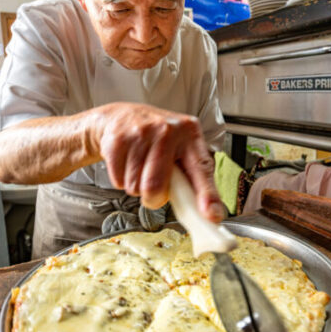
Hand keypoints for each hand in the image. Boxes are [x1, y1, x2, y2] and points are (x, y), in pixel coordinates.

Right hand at [94, 103, 223, 222]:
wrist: (123, 116)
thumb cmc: (158, 139)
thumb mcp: (181, 149)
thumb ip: (194, 180)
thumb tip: (210, 214)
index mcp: (190, 134)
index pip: (201, 168)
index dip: (207, 194)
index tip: (212, 215)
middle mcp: (168, 130)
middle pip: (155, 187)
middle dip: (153, 198)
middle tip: (154, 186)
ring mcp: (141, 133)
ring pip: (135, 187)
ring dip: (136, 187)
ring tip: (140, 167)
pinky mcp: (118, 139)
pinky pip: (118, 180)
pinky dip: (121, 179)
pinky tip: (127, 163)